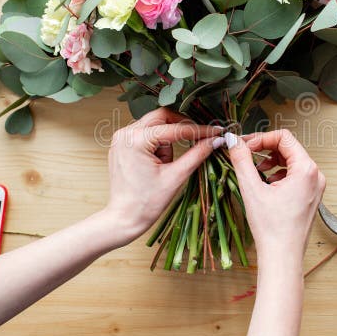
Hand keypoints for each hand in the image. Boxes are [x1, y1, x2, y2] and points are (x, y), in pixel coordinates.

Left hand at [103, 108, 220, 244]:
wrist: (124, 218)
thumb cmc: (146, 203)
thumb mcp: (176, 177)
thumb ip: (197, 154)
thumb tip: (215, 140)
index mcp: (136, 140)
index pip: (175, 128)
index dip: (199, 130)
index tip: (216, 131)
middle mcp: (125, 133)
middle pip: (162, 117)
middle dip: (181, 128)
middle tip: (199, 139)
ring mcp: (121, 138)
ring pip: (154, 125)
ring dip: (167, 138)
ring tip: (165, 164)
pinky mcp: (121, 145)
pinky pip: (145, 134)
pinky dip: (157, 143)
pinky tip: (158, 162)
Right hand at [227, 130, 325, 265]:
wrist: (282, 256)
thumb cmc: (273, 229)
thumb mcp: (252, 188)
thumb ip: (242, 159)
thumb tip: (235, 141)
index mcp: (306, 170)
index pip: (284, 137)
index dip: (261, 138)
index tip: (245, 145)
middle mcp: (315, 176)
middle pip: (288, 148)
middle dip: (265, 149)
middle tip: (245, 155)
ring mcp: (315, 187)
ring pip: (291, 162)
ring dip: (271, 162)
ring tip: (255, 173)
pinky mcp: (310, 197)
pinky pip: (294, 176)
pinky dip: (278, 175)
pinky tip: (265, 186)